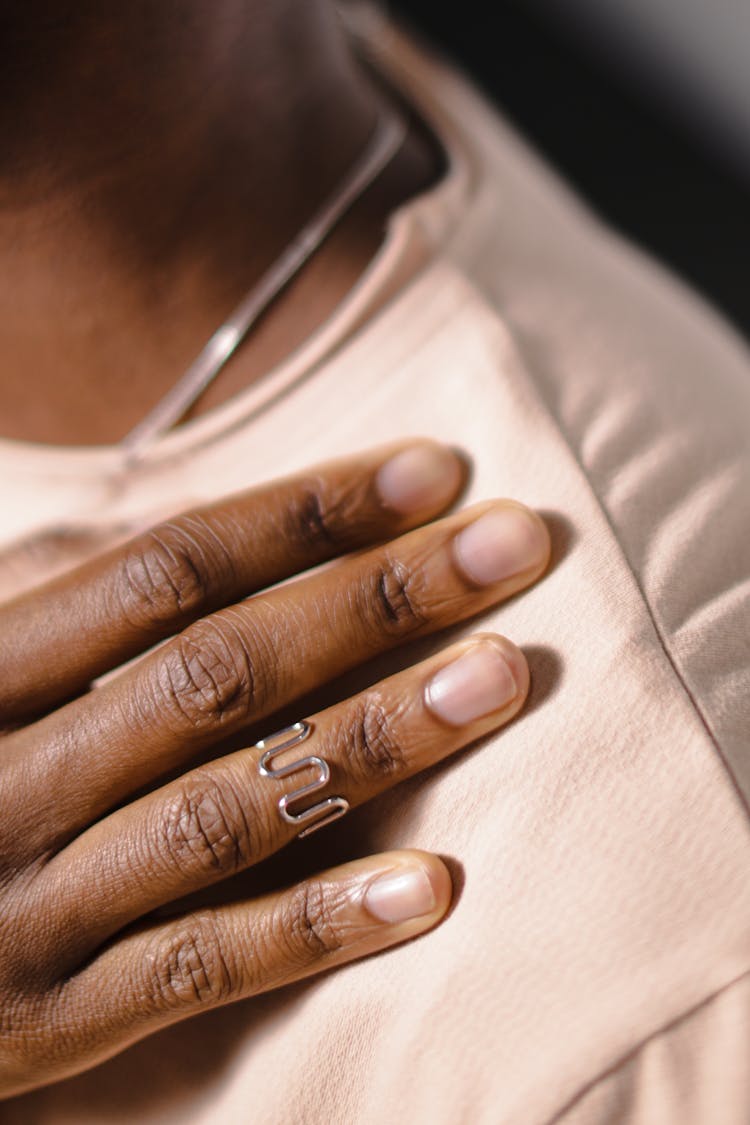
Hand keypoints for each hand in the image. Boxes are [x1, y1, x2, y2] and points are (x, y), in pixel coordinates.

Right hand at [0, 441, 549, 1096]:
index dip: (307, 514)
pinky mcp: (55, 1017)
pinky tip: (433, 886)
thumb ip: (68, 605)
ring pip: (227, 809)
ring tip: (502, 677)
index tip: (433, 472)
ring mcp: (32, 904)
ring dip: (373, 738)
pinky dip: (316, 926)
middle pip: (218, 670)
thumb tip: (224, 519)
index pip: (168, 567)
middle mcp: (9, 776)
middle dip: (376, 598)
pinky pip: (199, 968)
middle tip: (513, 544)